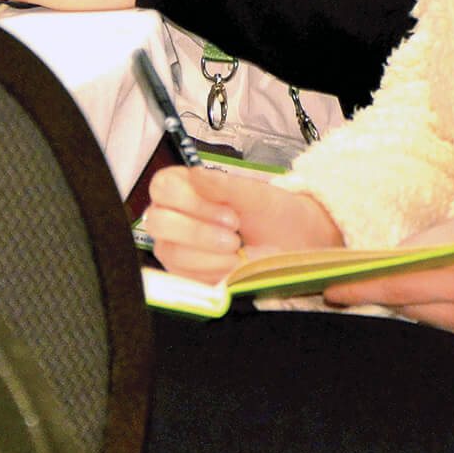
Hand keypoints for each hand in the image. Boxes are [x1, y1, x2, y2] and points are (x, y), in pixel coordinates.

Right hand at [143, 165, 342, 282]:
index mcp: (188, 187)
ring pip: (170, 252)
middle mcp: (176, 217)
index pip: (162, 187)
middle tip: (234, 231)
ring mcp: (178, 248)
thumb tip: (196, 175)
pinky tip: (232, 265)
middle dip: (199, 230)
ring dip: (208, 253)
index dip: (189, 200)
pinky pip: (183, 277)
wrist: (295, 245)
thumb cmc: (274, 215)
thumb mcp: (255, 195)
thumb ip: (225, 184)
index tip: (226, 209)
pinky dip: (211, 271)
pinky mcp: (186, 276)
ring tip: (236, 249)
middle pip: (158, 221)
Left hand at [322, 213, 453, 348]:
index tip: (330, 287)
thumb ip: (431, 242)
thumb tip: (391, 257)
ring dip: (406, 306)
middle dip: (379, 296)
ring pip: (426, 324)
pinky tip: (426, 302)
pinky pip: (449, 334)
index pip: (402, 286)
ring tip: (381, 289)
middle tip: (344, 285)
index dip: (363, 288)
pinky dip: (433, 317)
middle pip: (409, 310)